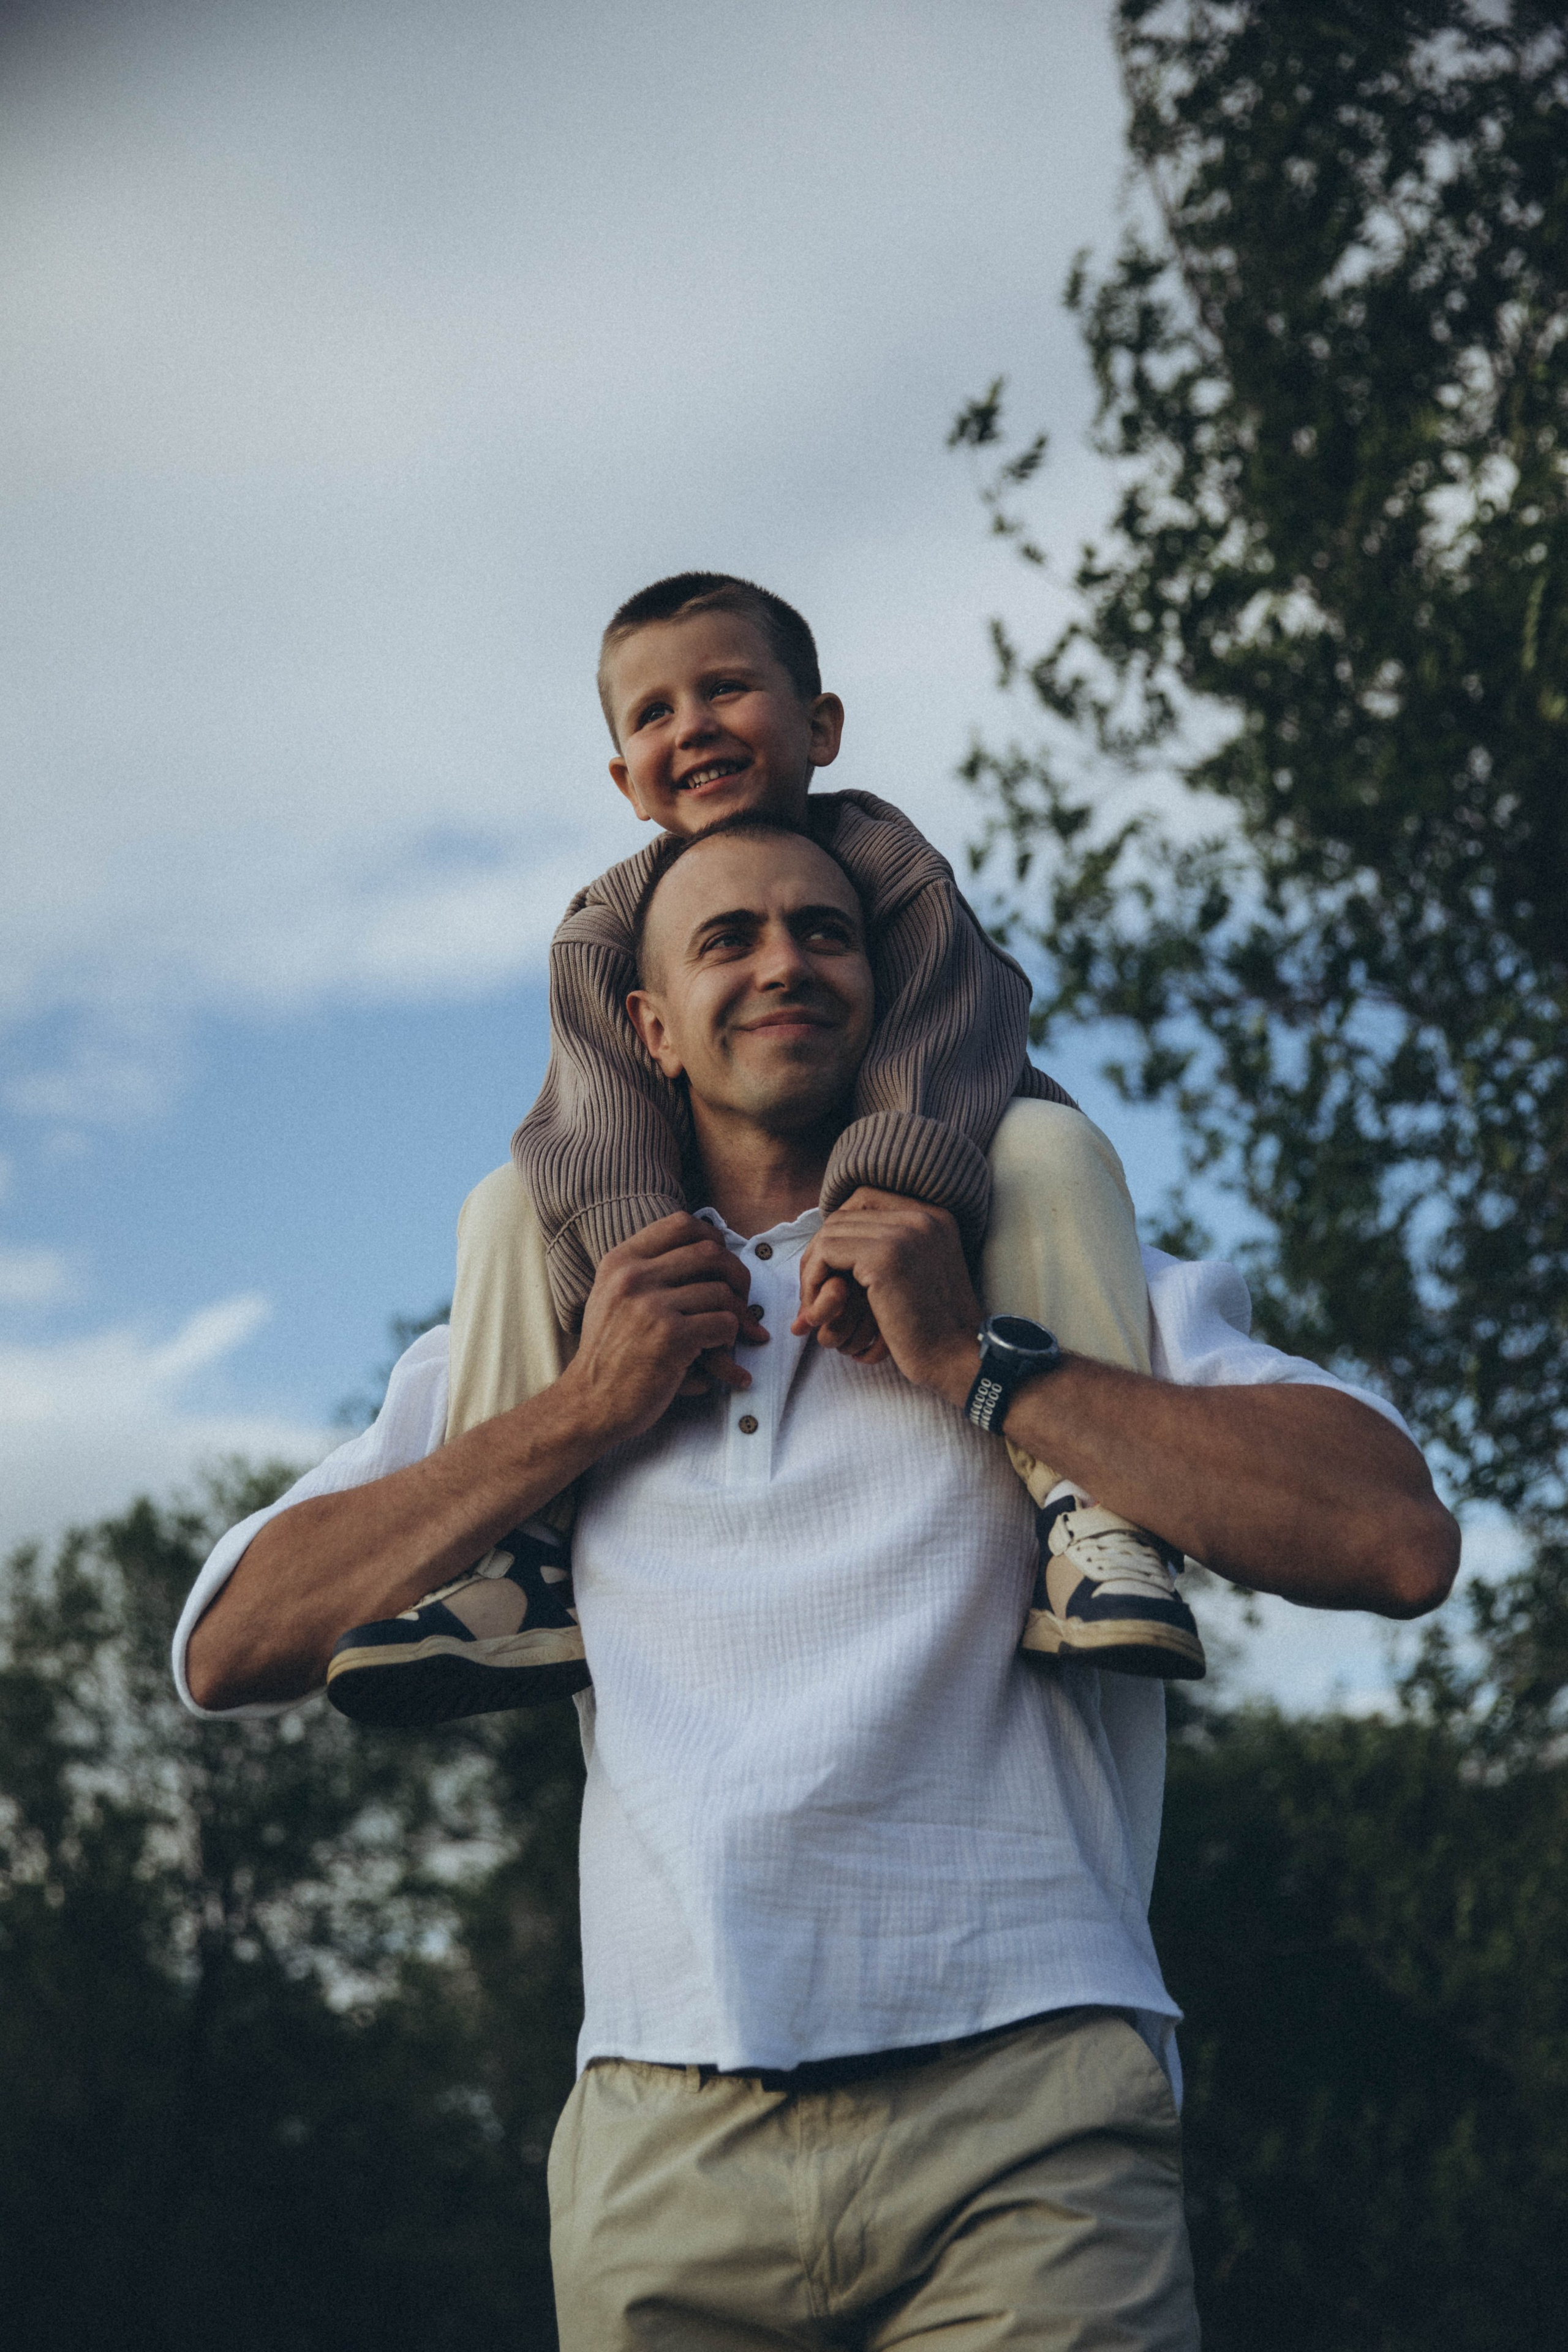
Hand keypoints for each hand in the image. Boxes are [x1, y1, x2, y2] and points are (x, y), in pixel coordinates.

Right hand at [563, 1214, 768, 1444]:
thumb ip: (646, 1270)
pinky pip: (724, 1323)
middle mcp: (634, 1277)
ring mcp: (651, 1306)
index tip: (722, 1260)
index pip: (681, 1224)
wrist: (588, 1402)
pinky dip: (729, 1337)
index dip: (713, 1237)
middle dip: (737, 1275)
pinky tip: (718, 1349)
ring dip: (737, 1314)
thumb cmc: (608, 1353)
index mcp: (621, 1261)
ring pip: (722, 1292)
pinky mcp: (671, 1337)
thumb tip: (706, 1247)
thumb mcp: (612, 1297)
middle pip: (710, 1253)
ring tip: (731, 1331)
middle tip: (742, 1297)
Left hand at [792, 1189, 980, 1400]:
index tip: (831, 1266)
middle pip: (844, 1216)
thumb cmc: (934, 1328)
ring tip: (815, 1306)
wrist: (957, 1359)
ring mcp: (904, 1233)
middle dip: (820, 1253)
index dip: (839, 1229)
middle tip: (814, 1290)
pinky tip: (820, 1311)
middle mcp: (922, 1215)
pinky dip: (813, 1280)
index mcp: (934, 1215)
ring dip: (813, 1269)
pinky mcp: (884, 1258)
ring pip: (830, 1233)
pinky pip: (826, 1253)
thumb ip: (890, 1247)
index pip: (865, 1198)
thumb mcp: (920, 1273)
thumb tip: (828, 1237)